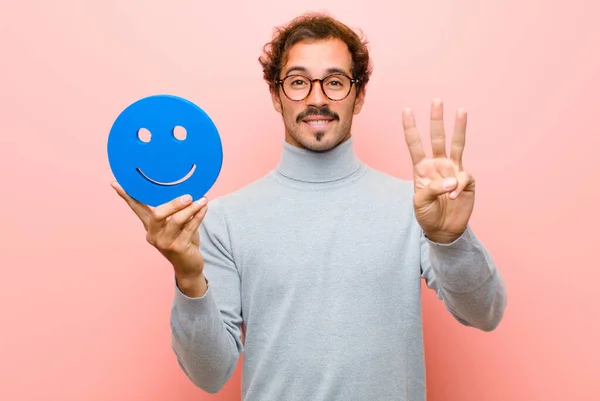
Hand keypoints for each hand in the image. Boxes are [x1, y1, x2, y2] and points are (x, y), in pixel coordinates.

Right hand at [111, 181, 208, 290]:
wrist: (188, 267)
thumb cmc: (182, 241)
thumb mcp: (175, 226)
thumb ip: (174, 212)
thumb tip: (184, 189)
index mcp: (149, 227)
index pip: (136, 209)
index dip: (127, 196)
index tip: (116, 183)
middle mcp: (153, 234)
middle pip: (157, 214)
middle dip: (173, 203)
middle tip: (188, 195)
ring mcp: (165, 243)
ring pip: (176, 220)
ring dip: (191, 209)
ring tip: (202, 200)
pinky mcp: (178, 248)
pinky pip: (190, 227)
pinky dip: (199, 216)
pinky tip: (204, 208)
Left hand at [401, 99, 474, 243]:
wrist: (442, 230)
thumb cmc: (427, 214)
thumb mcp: (421, 202)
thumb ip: (433, 188)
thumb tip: (453, 180)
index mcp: (421, 168)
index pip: (415, 144)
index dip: (411, 127)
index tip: (406, 110)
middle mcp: (438, 165)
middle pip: (437, 138)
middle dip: (436, 120)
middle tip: (437, 100)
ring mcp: (453, 170)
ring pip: (457, 145)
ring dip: (459, 128)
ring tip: (461, 111)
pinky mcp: (467, 181)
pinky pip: (463, 178)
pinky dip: (458, 186)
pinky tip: (453, 197)